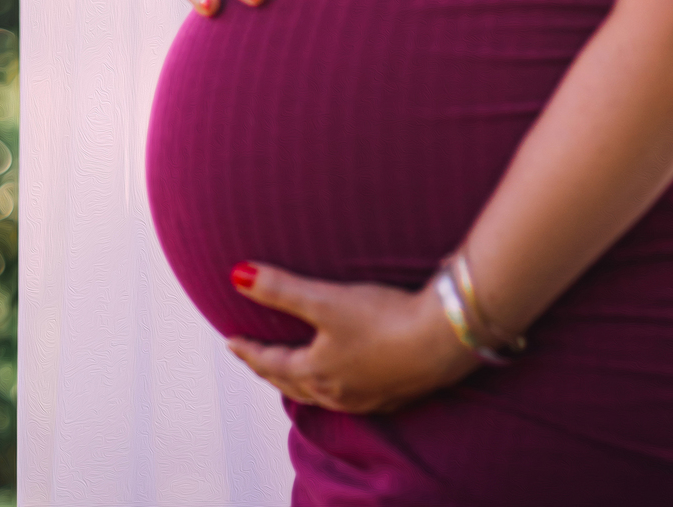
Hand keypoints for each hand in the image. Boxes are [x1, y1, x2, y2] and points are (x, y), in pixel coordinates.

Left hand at [226, 262, 478, 413]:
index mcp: (316, 372)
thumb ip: (280, 288)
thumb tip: (236, 274)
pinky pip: (354, 396)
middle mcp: (338, 393)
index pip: (271, 363)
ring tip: (297, 371)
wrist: (441, 340)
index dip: (248, 350)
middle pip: (293, 383)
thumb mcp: (325, 299)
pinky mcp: (395, 392)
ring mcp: (367, 397)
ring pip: (323, 394)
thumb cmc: (383, 319)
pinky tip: (349, 377)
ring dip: (303, 381)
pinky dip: (338, 386)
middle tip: (257, 357)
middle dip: (271, 369)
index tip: (231, 341)